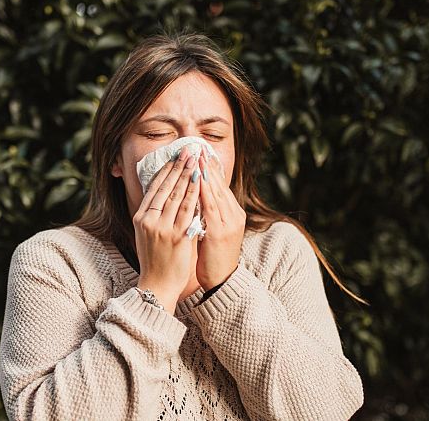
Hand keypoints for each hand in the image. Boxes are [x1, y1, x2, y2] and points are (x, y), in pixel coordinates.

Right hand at [132, 146, 200, 313]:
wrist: (157, 285)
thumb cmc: (155, 260)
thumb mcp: (147, 234)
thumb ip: (154, 215)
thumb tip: (163, 195)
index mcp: (141, 218)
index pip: (154, 188)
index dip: (166, 170)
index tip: (174, 156)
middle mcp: (149, 220)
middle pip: (165, 187)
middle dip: (178, 166)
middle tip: (188, 150)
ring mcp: (163, 228)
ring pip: (177, 195)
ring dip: (188, 175)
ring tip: (196, 160)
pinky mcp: (177, 236)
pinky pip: (188, 210)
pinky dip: (195, 194)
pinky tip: (201, 182)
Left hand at [196, 146, 245, 289]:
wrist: (222, 282)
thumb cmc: (213, 258)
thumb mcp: (212, 231)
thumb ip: (207, 213)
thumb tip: (194, 196)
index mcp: (232, 214)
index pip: (221, 186)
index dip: (211, 169)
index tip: (201, 153)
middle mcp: (233, 215)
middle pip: (220, 185)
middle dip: (207, 165)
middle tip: (197, 147)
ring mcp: (229, 223)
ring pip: (216, 192)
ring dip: (206, 174)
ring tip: (197, 157)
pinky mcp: (221, 232)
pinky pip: (211, 207)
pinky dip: (204, 192)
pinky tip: (197, 180)